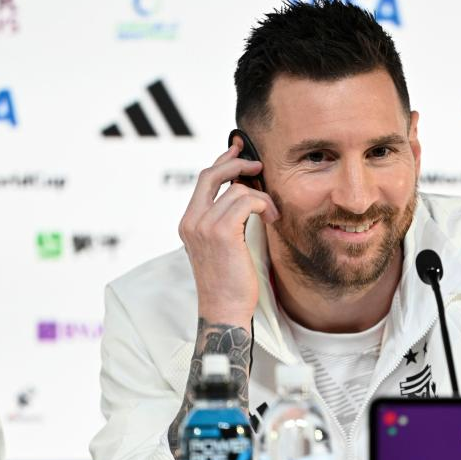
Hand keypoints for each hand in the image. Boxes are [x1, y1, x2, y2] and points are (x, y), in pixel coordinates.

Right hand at [178, 140, 279, 325]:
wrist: (225, 309)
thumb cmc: (229, 283)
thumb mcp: (223, 246)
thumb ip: (226, 220)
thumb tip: (244, 193)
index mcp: (189, 223)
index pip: (203, 180)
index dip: (222, 161)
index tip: (239, 150)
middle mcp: (191, 221)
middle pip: (212, 174)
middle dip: (238, 163)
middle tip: (258, 165)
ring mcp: (203, 226)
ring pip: (236, 189)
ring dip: (261, 197)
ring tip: (271, 214)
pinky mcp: (221, 232)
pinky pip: (246, 200)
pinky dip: (263, 204)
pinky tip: (270, 218)